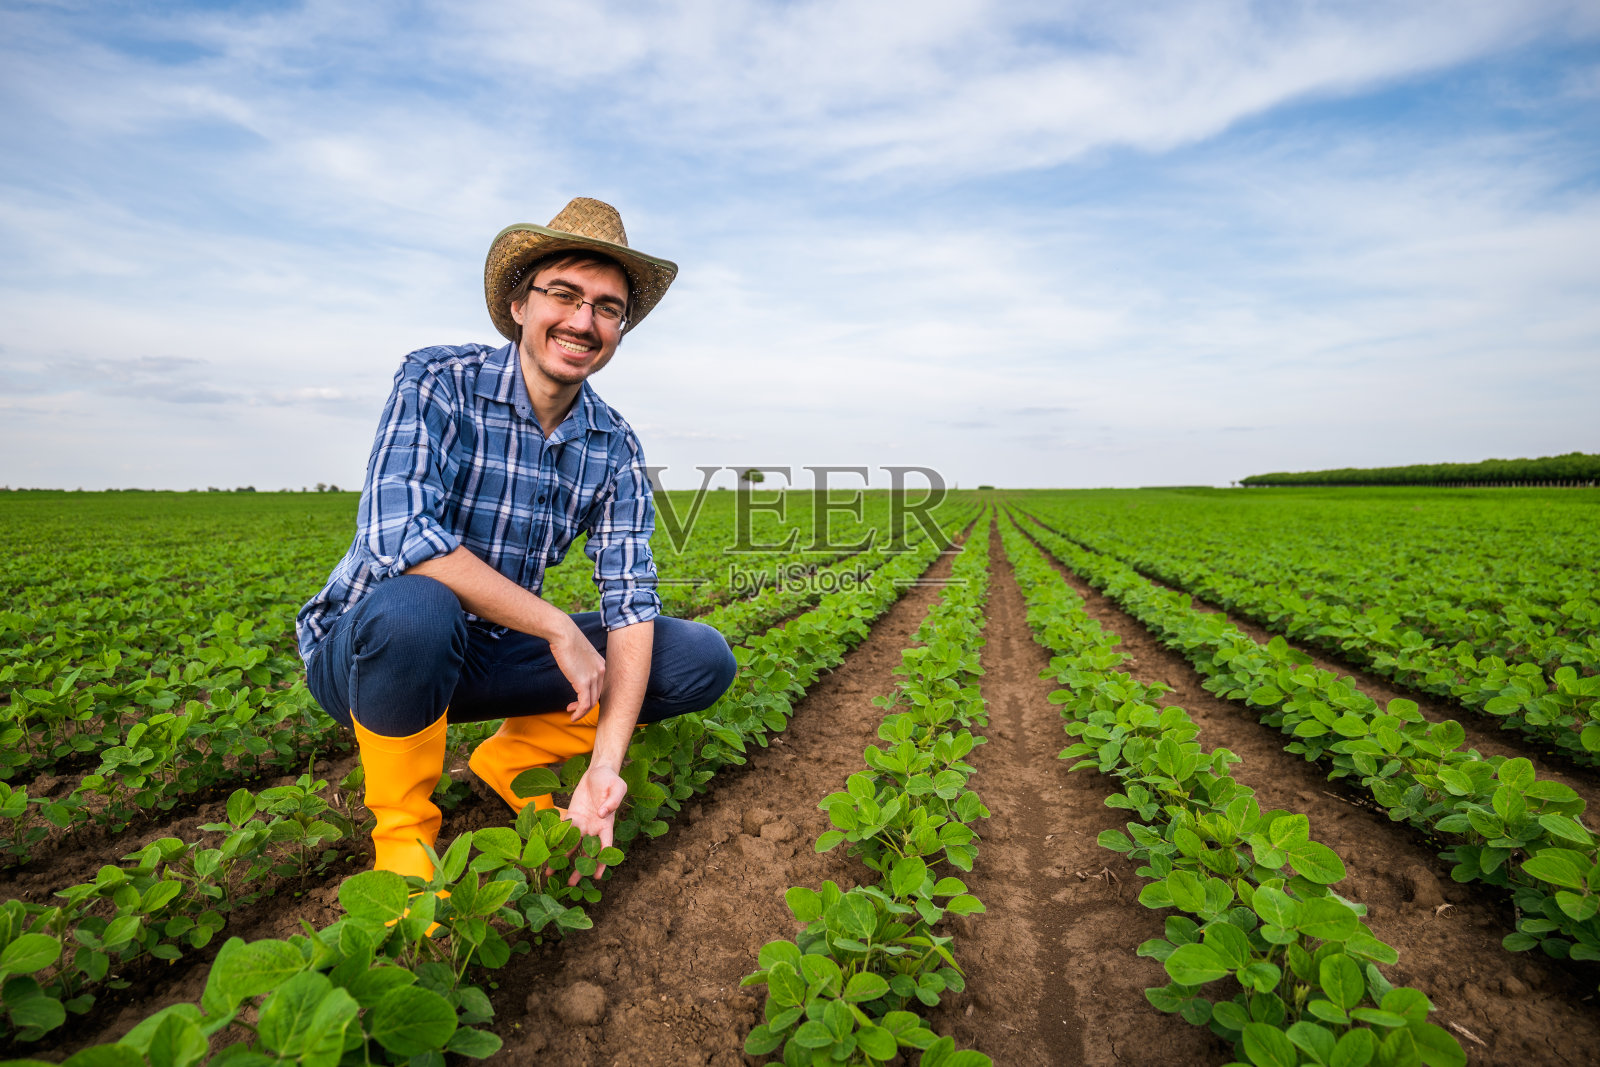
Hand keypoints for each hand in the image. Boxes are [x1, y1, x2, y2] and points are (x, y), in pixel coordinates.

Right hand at [549, 621, 604, 720]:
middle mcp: (601, 672)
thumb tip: (574, 668)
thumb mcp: (579, 653)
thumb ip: (581, 663)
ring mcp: (594, 677)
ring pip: (592, 702)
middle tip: (573, 708)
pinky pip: (585, 704)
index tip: (579, 699)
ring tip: (572, 714)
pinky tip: (572, 716)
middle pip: (597, 695)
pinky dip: (579, 713)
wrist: (564, 634)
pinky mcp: (583, 683)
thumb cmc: (567, 640)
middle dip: (586, 705)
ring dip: (582, 711)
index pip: (600, 686)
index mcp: (601, 665)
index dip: (591, 696)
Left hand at [562, 765, 627, 885]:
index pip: (605, 846)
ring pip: (572, 845)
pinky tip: (547, 850)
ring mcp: (582, 824)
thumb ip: (613, 800)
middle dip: (579, 867)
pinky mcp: (572, 817)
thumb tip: (602, 814)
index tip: (597, 875)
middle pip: (587, 852)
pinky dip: (556, 841)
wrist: (598, 770)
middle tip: (571, 883)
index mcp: (607, 824)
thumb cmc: (611, 780)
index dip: (601, 861)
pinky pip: (563, 831)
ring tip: (552, 874)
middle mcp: (594, 828)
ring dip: (563, 859)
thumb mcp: (617, 787)